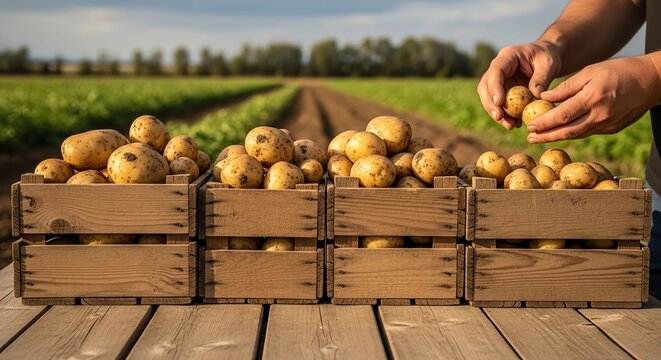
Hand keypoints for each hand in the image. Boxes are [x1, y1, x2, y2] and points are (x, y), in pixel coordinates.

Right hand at [477, 41, 561, 129]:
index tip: (499, 102)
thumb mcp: (548, 64)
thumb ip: (542, 77)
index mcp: (507, 56)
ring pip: (488, 98)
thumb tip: (535, 94)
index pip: (495, 71)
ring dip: (496, 113)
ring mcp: (497, 81)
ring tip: (510, 125)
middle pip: (485, 86)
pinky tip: (515, 124)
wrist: (545, 60)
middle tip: (499, 117)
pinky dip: (505, 116)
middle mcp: (497, 68)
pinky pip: (498, 106)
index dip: (494, 86)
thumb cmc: (547, 57)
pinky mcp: (501, 92)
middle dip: (490, 104)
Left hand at [527, 55, 660, 142]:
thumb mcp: (590, 72)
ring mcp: (607, 125)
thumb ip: (567, 86)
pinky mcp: (612, 128)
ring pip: (577, 134)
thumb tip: (545, 97)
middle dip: (546, 136)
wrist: (650, 81)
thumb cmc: (619, 71)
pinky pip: (587, 132)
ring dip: (557, 137)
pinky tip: (560, 131)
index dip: (544, 123)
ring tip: (540, 137)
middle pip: (567, 131)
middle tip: (530, 138)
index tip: (530, 126)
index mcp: (592, 99)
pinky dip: (572, 132)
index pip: (562, 115)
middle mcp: (599, 116)